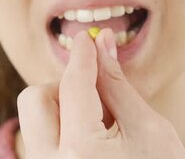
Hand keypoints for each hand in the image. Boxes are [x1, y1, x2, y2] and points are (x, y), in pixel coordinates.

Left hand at [17, 28, 184, 157]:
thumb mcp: (149, 129)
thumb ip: (117, 85)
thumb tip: (102, 45)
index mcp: (81, 152)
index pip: (73, 85)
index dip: (83, 56)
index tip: (87, 38)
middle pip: (35, 99)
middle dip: (63, 86)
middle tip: (96, 92)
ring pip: (35, 120)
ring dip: (62, 109)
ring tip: (103, 125)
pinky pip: (41, 141)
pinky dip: (63, 130)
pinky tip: (95, 141)